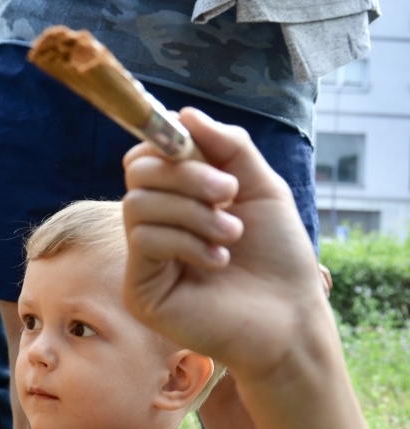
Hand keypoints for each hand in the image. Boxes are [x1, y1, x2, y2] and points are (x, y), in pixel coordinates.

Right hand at [122, 109, 326, 378]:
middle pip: (137, 171)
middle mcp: (155, 224)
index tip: (201, 149)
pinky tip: (217, 261)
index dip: (167, 143)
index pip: (146, 155)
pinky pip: (144, 240)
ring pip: (137, 204)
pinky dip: (185, 242)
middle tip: (229, 193)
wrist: (291, 316)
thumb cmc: (278, 257)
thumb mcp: (261, 186)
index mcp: (178, 198)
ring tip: (231, 235)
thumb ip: (226, 146)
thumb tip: (183, 112)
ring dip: (193, 212)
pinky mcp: (139, 289)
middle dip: (186, 174)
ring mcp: (144, 258)